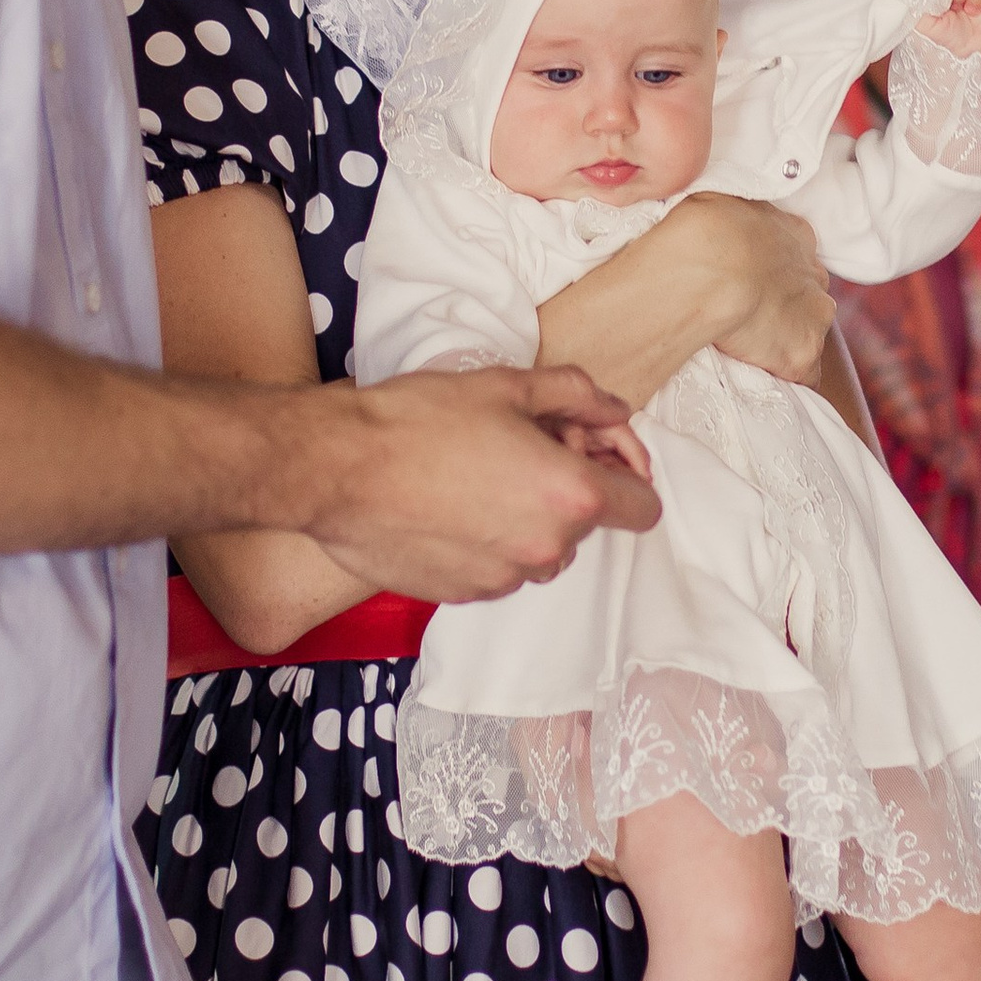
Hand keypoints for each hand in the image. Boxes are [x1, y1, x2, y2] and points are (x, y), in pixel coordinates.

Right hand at [305, 366, 660, 601]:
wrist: (337, 469)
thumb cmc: (418, 420)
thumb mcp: (508, 386)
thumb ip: (577, 397)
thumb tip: (613, 410)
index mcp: (570, 496)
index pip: (643, 507)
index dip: (626, 473)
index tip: (595, 455)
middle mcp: (547, 548)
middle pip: (586, 525)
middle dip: (564, 490)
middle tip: (517, 448)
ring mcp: (505, 578)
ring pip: (541, 549)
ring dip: (525, 519)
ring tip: (476, 475)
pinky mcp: (464, 594)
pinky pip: (499, 568)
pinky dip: (487, 542)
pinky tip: (447, 506)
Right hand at [667, 194, 834, 383]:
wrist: (711, 268)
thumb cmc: (705, 227)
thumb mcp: (718, 202)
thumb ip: (731, 219)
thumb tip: (718, 222)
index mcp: (795, 235)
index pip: (794, 258)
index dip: (772, 273)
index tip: (748, 283)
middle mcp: (813, 275)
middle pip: (806, 296)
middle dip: (783, 307)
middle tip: (746, 317)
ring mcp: (814, 317)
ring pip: (808, 334)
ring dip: (784, 342)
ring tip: (748, 351)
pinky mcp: (803, 354)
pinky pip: (803, 375)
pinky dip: (788, 379)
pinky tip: (762, 381)